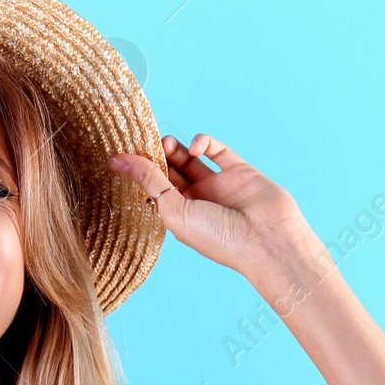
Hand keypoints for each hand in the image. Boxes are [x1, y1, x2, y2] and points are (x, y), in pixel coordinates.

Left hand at [108, 133, 313, 280]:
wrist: (268, 241)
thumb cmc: (219, 238)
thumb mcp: (174, 211)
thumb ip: (149, 181)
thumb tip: (117, 160)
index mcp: (179, 216)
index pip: (153, 188)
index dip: (139, 171)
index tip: (121, 154)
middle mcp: (197, 201)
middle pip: (168, 171)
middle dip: (155, 156)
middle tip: (145, 143)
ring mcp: (218, 184)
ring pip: (189, 159)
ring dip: (175, 148)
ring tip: (166, 144)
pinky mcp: (239, 170)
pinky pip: (217, 150)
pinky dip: (203, 142)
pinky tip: (193, 147)